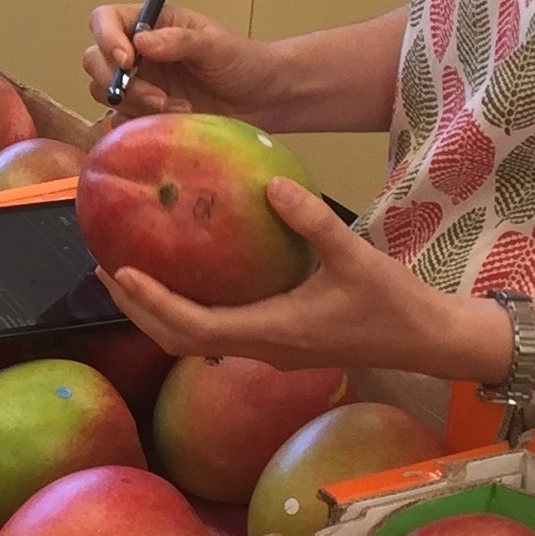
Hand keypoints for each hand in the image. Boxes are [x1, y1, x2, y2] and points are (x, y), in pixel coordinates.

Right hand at [82, 3, 276, 122]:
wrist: (264, 100)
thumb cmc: (244, 62)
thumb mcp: (216, 45)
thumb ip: (179, 40)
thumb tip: (141, 42)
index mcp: (151, 23)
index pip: (105, 20)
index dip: (106, 37)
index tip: (127, 60)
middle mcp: (137, 52)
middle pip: (95, 60)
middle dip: (119, 81)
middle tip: (157, 98)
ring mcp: (138, 83)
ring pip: (104, 93)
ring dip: (136, 104)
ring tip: (177, 109)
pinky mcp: (142, 113)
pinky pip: (119, 120)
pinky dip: (139, 124)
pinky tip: (172, 122)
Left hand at [99, 178, 507, 380]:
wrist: (431, 341)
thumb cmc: (396, 304)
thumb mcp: (356, 256)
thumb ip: (312, 220)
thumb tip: (270, 185)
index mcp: (272, 333)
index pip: (193, 327)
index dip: (152, 302)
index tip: (120, 272)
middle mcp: (261, 349)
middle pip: (178, 340)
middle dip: (136, 309)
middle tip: (103, 268)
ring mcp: (268, 350)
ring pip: (194, 341)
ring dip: (156, 312)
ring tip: (126, 273)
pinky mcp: (278, 343)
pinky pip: (217, 332)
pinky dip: (186, 309)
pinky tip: (183, 275)